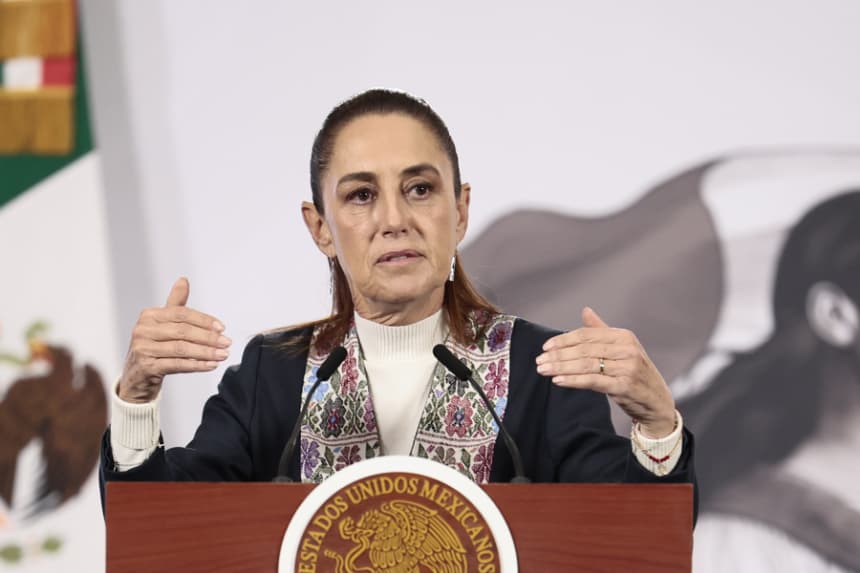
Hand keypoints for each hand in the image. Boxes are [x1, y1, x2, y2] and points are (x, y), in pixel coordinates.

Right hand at [117, 277, 230, 403]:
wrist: (136, 376)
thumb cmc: (154, 346)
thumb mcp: (163, 324)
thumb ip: (175, 304)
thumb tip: (183, 280)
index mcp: (149, 316)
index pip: (181, 314)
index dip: (203, 320)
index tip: (221, 327)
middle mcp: (143, 330)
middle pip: (182, 331)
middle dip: (208, 337)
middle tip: (226, 342)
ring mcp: (143, 349)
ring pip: (181, 348)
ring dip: (206, 352)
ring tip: (222, 354)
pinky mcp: (146, 366)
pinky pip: (176, 364)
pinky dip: (196, 365)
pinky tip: (210, 365)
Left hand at [535, 306, 675, 437]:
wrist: (658, 403)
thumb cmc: (635, 374)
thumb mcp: (622, 349)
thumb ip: (602, 330)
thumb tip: (585, 310)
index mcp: (624, 336)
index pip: (587, 335)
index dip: (564, 340)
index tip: (546, 347)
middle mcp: (627, 349)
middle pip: (584, 349)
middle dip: (558, 355)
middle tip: (539, 360)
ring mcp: (627, 368)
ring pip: (586, 365)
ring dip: (561, 367)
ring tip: (543, 370)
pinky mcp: (624, 386)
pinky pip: (592, 381)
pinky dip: (573, 380)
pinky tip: (558, 380)